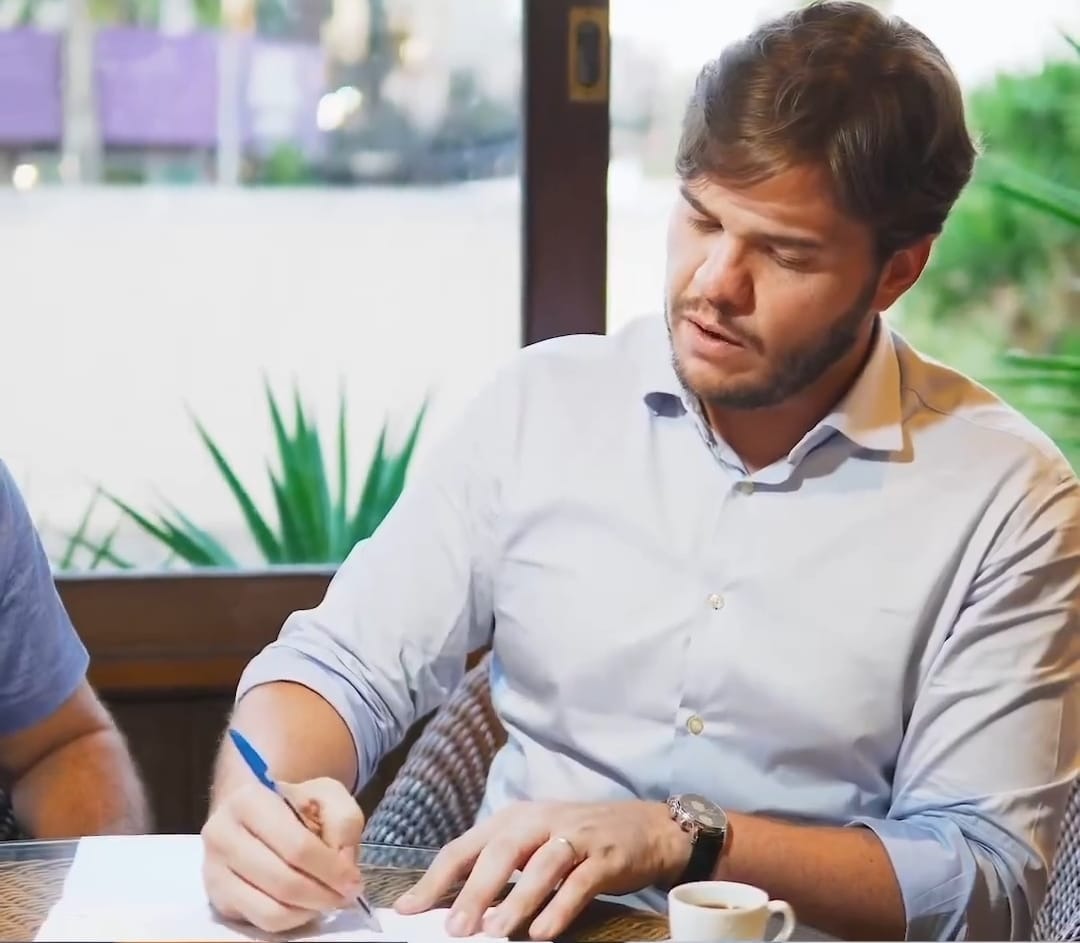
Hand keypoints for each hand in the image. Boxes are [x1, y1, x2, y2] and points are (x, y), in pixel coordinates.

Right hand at [201, 777, 366, 932]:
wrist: (258, 816)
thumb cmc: (296, 804)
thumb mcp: (327, 795)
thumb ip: (343, 821)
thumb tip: (342, 863)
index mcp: (249, 801)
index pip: (296, 846)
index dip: (331, 869)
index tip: (354, 880)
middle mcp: (222, 835)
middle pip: (283, 881)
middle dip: (324, 893)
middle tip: (346, 894)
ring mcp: (214, 871)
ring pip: (271, 909)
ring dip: (309, 909)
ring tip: (328, 898)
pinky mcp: (218, 900)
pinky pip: (262, 922)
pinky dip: (293, 919)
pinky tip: (306, 904)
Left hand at [394, 800, 689, 939]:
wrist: (648, 827)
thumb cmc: (579, 839)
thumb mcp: (533, 843)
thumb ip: (497, 867)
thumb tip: (452, 905)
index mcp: (513, 818)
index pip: (465, 846)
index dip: (435, 879)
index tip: (406, 910)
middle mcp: (540, 821)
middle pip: (500, 852)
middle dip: (475, 891)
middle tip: (454, 928)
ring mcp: (575, 836)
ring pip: (540, 866)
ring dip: (516, 900)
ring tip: (494, 933)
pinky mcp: (605, 856)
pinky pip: (579, 883)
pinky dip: (559, 906)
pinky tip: (542, 932)